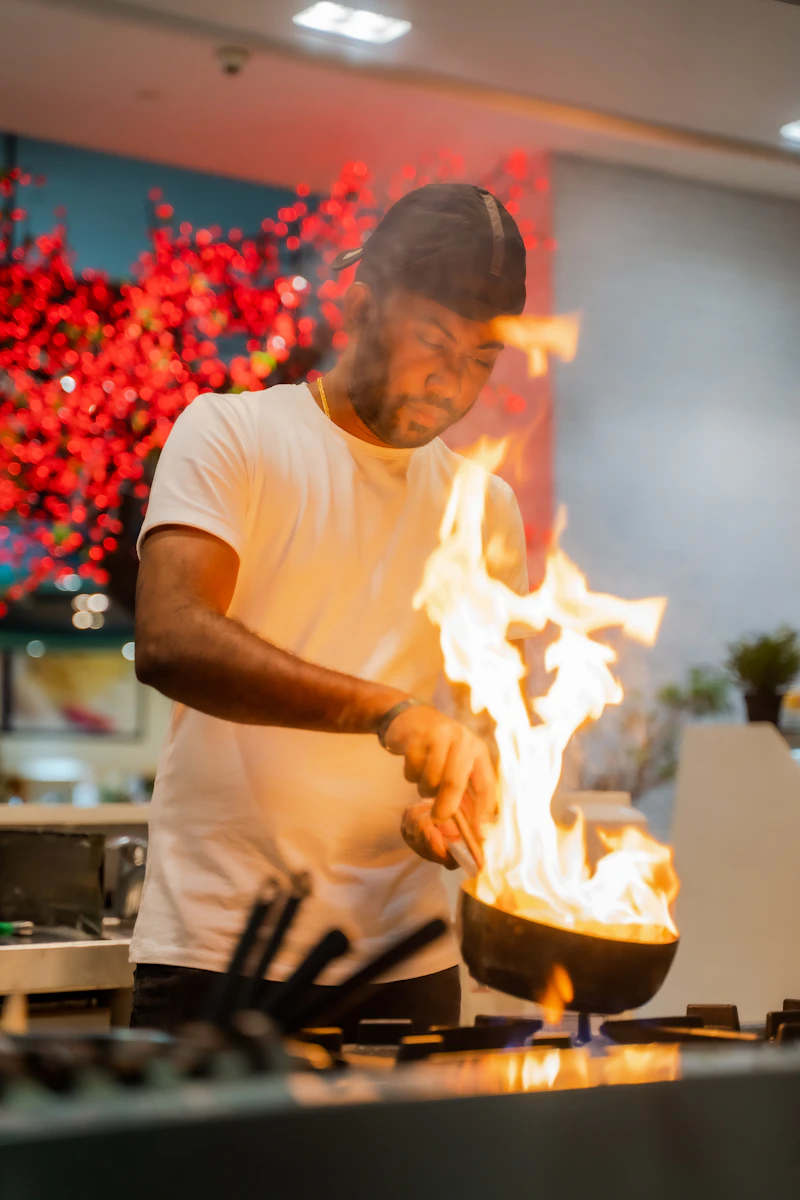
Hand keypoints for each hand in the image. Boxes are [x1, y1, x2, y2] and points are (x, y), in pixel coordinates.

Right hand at [384, 704, 496, 857]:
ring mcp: (437, 735)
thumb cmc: (440, 749)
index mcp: (477, 749)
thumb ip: (467, 789)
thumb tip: (477, 828)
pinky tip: (414, 764)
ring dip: (424, 787)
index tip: (479, 833)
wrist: (412, 716)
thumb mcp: (460, 761)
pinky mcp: (415, 736)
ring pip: (430, 778)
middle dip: (446, 806)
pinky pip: (412, 770)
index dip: (483, 810)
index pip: (486, 783)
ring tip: (425, 779)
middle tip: (438, 819)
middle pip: (454, 782)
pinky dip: (411, 775)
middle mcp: (461, 739)